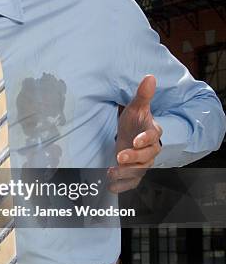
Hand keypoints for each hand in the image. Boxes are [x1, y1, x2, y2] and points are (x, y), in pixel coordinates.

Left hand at [108, 75, 161, 192]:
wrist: (130, 135)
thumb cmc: (134, 120)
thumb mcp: (136, 107)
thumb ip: (143, 95)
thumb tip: (150, 77)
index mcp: (152, 132)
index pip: (153, 137)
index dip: (145, 140)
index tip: (135, 141)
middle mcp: (151, 150)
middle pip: (147, 157)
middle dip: (133, 158)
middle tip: (119, 156)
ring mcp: (143, 163)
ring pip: (139, 172)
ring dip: (126, 174)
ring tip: (111, 172)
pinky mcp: (135, 173)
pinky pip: (132, 182)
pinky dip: (122, 186)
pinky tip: (110, 186)